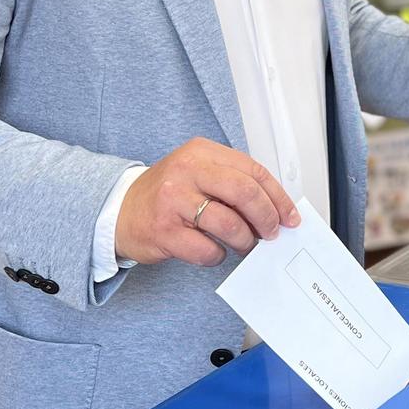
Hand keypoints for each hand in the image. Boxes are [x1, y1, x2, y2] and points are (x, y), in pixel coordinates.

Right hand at [115, 138, 298, 266]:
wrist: (118, 211)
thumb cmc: (166, 194)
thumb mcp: (199, 173)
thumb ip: (233, 183)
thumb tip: (275, 209)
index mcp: (201, 152)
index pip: (253, 171)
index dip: (277, 197)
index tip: (289, 216)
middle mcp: (187, 171)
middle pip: (245, 193)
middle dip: (267, 218)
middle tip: (271, 233)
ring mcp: (174, 201)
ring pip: (230, 224)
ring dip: (245, 241)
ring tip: (245, 245)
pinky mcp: (165, 231)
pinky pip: (207, 250)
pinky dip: (218, 256)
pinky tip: (213, 251)